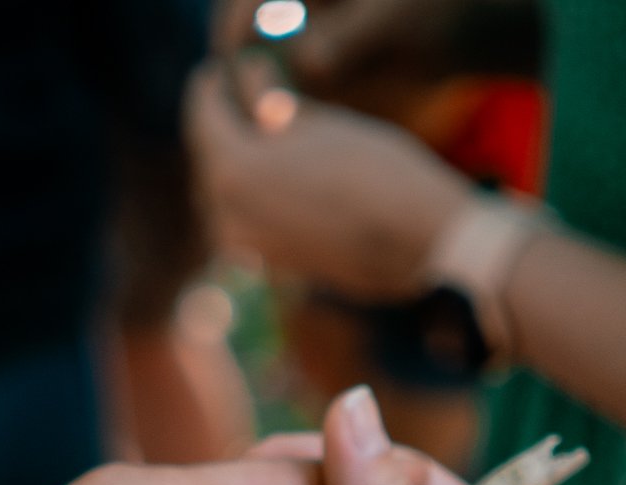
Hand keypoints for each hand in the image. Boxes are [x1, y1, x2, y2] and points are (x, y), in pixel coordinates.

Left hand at [186, 63, 472, 301]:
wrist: (420, 239)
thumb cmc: (374, 169)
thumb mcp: (322, 124)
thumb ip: (275, 104)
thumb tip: (252, 74)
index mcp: (232, 168)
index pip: (204, 117)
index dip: (209, 90)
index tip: (217, 75)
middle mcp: (228, 215)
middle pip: (212, 161)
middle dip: (223, 132)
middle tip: (238, 103)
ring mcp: (249, 249)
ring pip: (228, 198)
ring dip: (238, 169)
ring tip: (262, 141)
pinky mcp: (274, 269)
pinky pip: (250, 225)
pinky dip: (256, 201)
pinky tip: (280, 182)